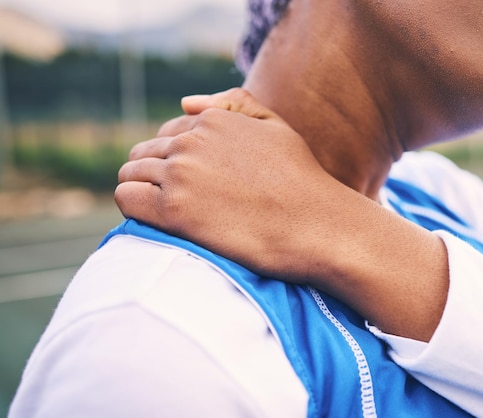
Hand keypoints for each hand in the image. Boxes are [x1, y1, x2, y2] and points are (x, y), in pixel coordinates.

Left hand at [115, 88, 345, 279]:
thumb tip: (187, 101)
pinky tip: (155, 219)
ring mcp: (181, 174)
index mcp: (213, 119)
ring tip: (166, 212)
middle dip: (153, 174)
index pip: (167, 133)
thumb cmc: (302, 180)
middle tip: (175, 200)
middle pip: (144, 153)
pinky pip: (127, 199)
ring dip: (141, 190)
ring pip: (130, 174)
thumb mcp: (276, 127)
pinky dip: (133, 207)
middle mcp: (191, 141)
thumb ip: (235, 103)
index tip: (189, 182)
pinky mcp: (174, 210)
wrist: (316, 225)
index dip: (174, 158)